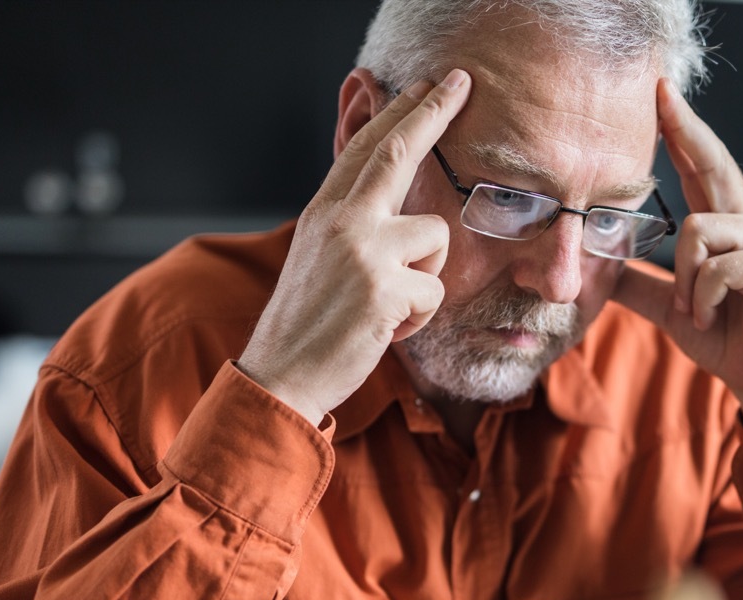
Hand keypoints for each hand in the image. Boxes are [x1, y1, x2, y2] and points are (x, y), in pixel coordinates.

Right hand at [237, 70, 471, 425]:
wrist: (281, 375)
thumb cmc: (309, 324)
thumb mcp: (319, 259)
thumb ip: (352, 226)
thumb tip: (388, 202)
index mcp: (325, 212)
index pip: (365, 149)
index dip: (399, 114)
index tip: (425, 86)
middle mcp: (341, 220)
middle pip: (398, 152)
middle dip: (433, 113)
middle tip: (461, 81)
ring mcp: (362, 250)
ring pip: (436, 236)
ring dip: (426, 277)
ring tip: (388, 306)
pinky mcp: (383, 288)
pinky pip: (435, 291)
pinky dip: (419, 318)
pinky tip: (386, 329)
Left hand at [611, 78, 742, 429]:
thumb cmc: (726, 340)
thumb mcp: (672, 308)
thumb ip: (641, 283)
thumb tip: (599, 266)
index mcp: (725, 230)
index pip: (700, 169)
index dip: (682, 132)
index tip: (662, 96)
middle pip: (715, 164)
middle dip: (687, 129)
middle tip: (661, 94)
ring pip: (700, 229)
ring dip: (684, 278)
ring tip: (693, 310)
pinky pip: (718, 267)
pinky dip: (701, 299)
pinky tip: (710, 319)